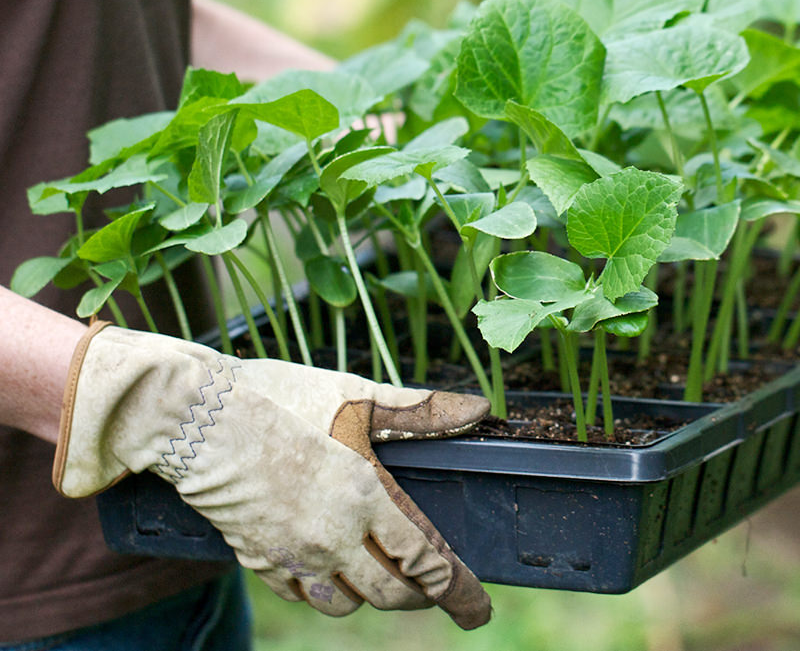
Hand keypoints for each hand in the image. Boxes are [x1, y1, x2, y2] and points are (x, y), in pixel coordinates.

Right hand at [55, 323, 491, 628]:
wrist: (197, 416)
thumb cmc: (278, 397)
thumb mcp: (354, 394)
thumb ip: (418, 409)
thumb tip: (478, 409)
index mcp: (363, 495)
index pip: (424, 559)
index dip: (458, 590)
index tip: (476, 610)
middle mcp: (332, 535)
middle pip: (389, 592)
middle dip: (419, 599)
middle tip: (433, 594)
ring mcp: (292, 553)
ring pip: (344, 603)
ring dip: (370, 596)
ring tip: (380, 580)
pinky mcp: (257, 558)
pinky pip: (300, 596)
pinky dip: (323, 592)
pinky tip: (328, 574)